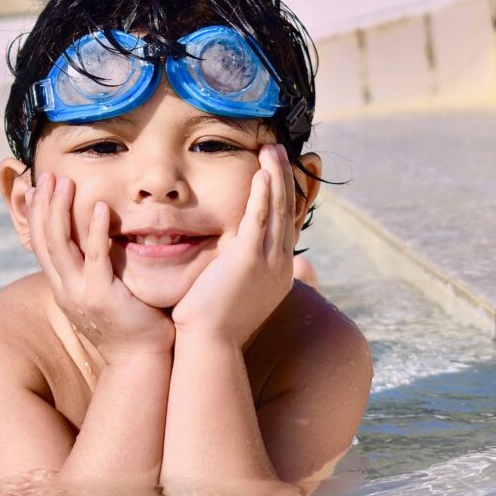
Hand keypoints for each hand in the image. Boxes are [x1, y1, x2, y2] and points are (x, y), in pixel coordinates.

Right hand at [27, 173, 174, 362]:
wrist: (140, 361)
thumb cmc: (129, 326)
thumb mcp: (101, 295)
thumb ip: (94, 270)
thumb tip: (95, 245)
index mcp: (62, 288)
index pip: (40, 245)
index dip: (36, 214)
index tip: (38, 188)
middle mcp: (64, 290)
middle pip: (44, 240)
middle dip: (44, 205)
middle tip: (48, 176)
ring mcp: (80, 294)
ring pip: (60, 245)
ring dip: (61, 210)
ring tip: (66, 183)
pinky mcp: (102, 296)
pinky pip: (95, 257)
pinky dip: (94, 230)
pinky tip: (100, 207)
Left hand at [170, 144, 296, 348]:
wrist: (209, 345)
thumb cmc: (213, 325)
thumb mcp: (234, 295)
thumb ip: (238, 274)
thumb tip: (233, 263)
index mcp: (278, 273)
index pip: (285, 225)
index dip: (285, 196)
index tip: (281, 172)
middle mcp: (280, 265)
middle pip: (286, 211)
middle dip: (284, 178)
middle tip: (279, 151)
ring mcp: (269, 262)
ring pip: (276, 209)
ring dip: (275, 176)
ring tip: (272, 150)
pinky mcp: (249, 260)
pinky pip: (259, 219)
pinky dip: (262, 194)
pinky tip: (262, 174)